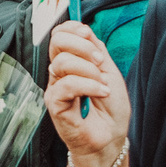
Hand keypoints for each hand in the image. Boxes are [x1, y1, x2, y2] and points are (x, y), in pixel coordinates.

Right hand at [45, 23, 130, 166]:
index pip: (60, 35)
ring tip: (103, 85)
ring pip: (63, 62)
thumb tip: (84, 29)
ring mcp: (55, 88)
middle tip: (100, 62)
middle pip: (57, 42)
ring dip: (90, 71)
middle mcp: (60, 73)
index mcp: (72, 62)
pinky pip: (67, 85)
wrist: (111, 137)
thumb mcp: (109, 72)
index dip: (72, 28)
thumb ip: (96, 50)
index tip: (88, 35)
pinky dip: (88, 86)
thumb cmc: (110, 109)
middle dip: (82, 45)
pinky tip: (101, 92)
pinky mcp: (54, 104)